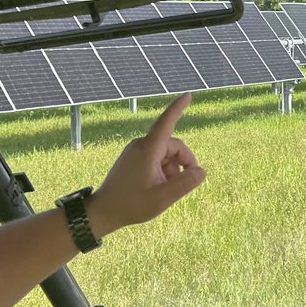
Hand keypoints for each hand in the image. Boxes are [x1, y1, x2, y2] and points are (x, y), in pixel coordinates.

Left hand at [87, 94, 205, 234]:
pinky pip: (157, 157)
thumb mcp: (163, 197)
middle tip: (184, 184)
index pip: (166, 122)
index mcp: (148, 149)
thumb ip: (185, 183)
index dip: (178, 108)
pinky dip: (164, 170)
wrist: (104, 211)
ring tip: (165, 189)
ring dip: (173, 169)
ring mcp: (136, 151)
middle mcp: (141, 145)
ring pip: (166, 153)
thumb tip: (202, 171)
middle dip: (183, 162)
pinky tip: (159, 186)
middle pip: (173, 145)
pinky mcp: (134, 158)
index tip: (188, 94)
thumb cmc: (131, 205)